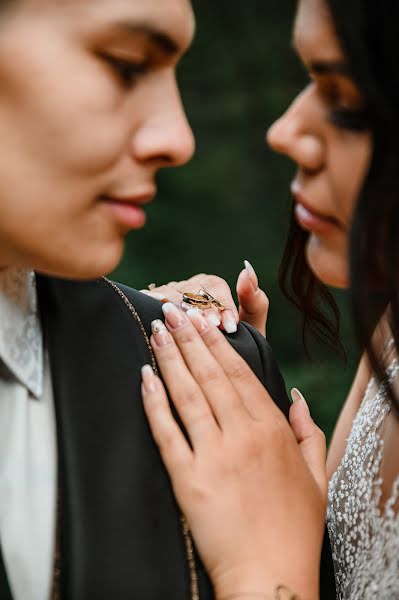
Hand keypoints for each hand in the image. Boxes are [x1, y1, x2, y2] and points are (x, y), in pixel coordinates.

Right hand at [141, 260, 268, 336]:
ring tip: (189, 329)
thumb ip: (254, 301)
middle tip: (213, 329)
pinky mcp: (148, 303)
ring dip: (180, 311)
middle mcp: (187, 286)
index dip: (222, 304)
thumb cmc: (232, 348)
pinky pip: (148, 299)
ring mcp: (166, 293)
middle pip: (191, 288)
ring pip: (170, 293)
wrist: (212, 374)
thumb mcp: (249, 327)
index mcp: (211, 286)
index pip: (215, 287)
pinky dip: (154, 308)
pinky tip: (159, 323)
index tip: (230, 325)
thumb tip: (247, 268)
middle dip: (202, 310)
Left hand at [141, 304, 326, 599]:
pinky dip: (154, 402)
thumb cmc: (294, 528)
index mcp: (272, 430)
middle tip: (173, 309)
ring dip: (169, 358)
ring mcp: (214, 455)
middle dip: (189, 337)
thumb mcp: (316, 476)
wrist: (269, 576)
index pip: (240, 373)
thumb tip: (297, 396)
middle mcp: (242, 435)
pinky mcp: (188, 479)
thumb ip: (309, 431)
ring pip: (187, 394)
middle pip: (210, 375)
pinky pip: (166, 432)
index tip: (203, 320)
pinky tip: (144, 378)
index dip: (217, 344)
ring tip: (156, 331)